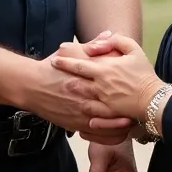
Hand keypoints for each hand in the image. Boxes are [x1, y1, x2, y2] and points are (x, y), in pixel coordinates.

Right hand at [20, 53, 134, 143]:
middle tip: (140, 108)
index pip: (118, 84)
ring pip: (112, 125)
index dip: (132, 89)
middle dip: (132, 109)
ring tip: (133, 122)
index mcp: (91, 77)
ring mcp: (83, 113)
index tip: (139, 89)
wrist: (31, 85)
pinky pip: (99, 136)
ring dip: (124, 125)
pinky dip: (111, 137)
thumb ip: (93, 44)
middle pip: (118, 107)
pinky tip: (118, 133)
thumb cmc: (52, 67)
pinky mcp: (76, 125)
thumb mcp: (71, 50)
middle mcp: (89, 97)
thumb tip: (109, 34)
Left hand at [52, 34, 161, 122]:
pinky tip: (75, 109)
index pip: (79, 64)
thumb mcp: (134, 50)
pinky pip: (90, 112)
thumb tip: (99, 41)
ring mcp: (102, 100)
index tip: (55, 60)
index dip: (65, 62)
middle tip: (53, 74)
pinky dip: (81, 110)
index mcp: (105, 68)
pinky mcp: (107, 113)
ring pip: (79, 96)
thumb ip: (116, 41)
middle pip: (75, 81)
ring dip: (69, 93)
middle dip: (62, 77)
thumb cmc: (144, 74)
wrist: (154, 99)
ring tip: (61, 90)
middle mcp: (100, 84)